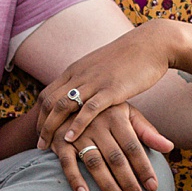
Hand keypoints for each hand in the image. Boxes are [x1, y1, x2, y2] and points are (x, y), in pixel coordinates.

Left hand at [38, 20, 180, 150]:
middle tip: (40, 144)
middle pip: (49, 101)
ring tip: (47, 146)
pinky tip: (71, 139)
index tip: (40, 131)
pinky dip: (76, 124)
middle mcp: (80, 75)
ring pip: (63, 105)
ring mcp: (94, 82)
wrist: (151, 44)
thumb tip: (83, 94)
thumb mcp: (101, 67)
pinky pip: (88, 109)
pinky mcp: (111, 89)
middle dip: (41, 125)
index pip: (47, 94)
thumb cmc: (130, 58)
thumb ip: (89, 80)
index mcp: (76, 70)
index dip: (40, 114)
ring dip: (51, 127)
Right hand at [48, 102, 172, 190]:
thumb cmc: (105, 111)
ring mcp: (77, 133)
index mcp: (116, 117)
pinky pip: (67, 163)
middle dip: (128, 181)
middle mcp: (97, 124)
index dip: (144, 167)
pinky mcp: (60, 142)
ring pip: (94, 162)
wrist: (69, 99)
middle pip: (116, 158)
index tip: (153, 187)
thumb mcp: (127, 114)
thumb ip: (147, 131)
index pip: (133, 146)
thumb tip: (170, 147)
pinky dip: (75, 179)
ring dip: (107, 184)